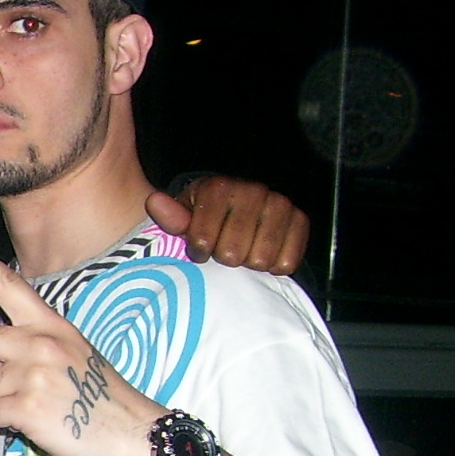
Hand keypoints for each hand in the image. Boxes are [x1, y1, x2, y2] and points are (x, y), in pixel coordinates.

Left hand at [0, 233, 165, 455]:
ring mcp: (34, 374)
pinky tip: (9, 428)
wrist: (134, 433)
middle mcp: (40, 342)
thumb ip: (27, 350)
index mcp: (52, 325)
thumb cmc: (103, 399)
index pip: (9, 285)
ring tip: (14, 411)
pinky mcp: (28, 406)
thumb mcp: (74, 355)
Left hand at [146, 175, 308, 274]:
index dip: (199, 252)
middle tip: (224, 250)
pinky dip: (274, 267)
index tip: (199, 247)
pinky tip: (263, 254)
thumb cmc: (205, 219)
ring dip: (249, 263)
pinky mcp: (300, 220)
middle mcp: (252, 190)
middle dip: (224, 258)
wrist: (239, 212)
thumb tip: (154, 202)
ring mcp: (279, 203)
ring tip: (243, 251)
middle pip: (232, 253)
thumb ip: (171, 217)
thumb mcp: (183, 218)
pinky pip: (286, 261)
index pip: (203, 241)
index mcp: (218, 188)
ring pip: (260, 259)